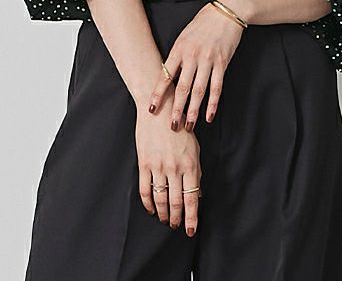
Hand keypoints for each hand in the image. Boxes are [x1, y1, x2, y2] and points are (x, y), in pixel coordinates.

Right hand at [135, 96, 201, 236]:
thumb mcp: (194, 149)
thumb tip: (197, 194)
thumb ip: (196, 172)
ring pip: (161, 199)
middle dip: (177, 218)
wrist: (160, 110)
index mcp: (190, 165)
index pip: (192, 199)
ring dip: (163, 213)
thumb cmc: (179, 128)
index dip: (191, 218)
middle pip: (176, 202)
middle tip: (176, 226)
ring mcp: (158, 166)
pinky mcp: (144, 163)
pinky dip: (148, 203)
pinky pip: (145, 190)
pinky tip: (151, 209)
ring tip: (165, 219)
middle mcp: (174, 168)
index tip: (190, 230)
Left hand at [148, 2, 244, 130]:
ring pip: (199, 90)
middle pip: (182, 87)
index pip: (165, 75)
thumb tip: (168, 75)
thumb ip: (177, 55)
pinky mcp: (222, 63)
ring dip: (193, 111)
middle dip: (176, 109)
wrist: (225, 12)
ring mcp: (207, 60)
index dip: (158, 93)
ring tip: (189, 126)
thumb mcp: (184, 36)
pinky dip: (213, 103)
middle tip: (171, 126)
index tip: (151, 108)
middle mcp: (192, 56)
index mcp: (179, 49)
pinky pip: (217, 87)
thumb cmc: (202, 24)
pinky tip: (209, 116)